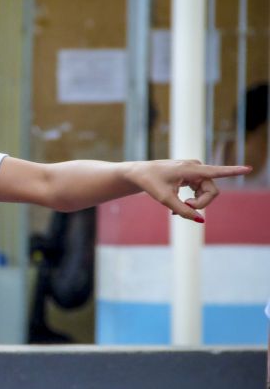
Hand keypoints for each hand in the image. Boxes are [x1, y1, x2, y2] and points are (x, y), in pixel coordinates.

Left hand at [125, 160, 251, 221]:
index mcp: (190, 169)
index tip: (248, 169)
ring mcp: (195, 171)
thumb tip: (201, 220)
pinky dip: (193, 200)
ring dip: (196, 203)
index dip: (233, 172)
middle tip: (184, 209)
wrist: (139, 174)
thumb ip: (183, 210)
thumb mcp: (165, 199)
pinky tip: (181, 205)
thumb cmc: (150, 183)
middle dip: (201, 203)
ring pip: (206, 192)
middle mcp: (196, 167)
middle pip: (212, 191)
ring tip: (178, 208)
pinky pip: (201, 191)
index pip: (216, 171)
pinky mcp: (192, 175)